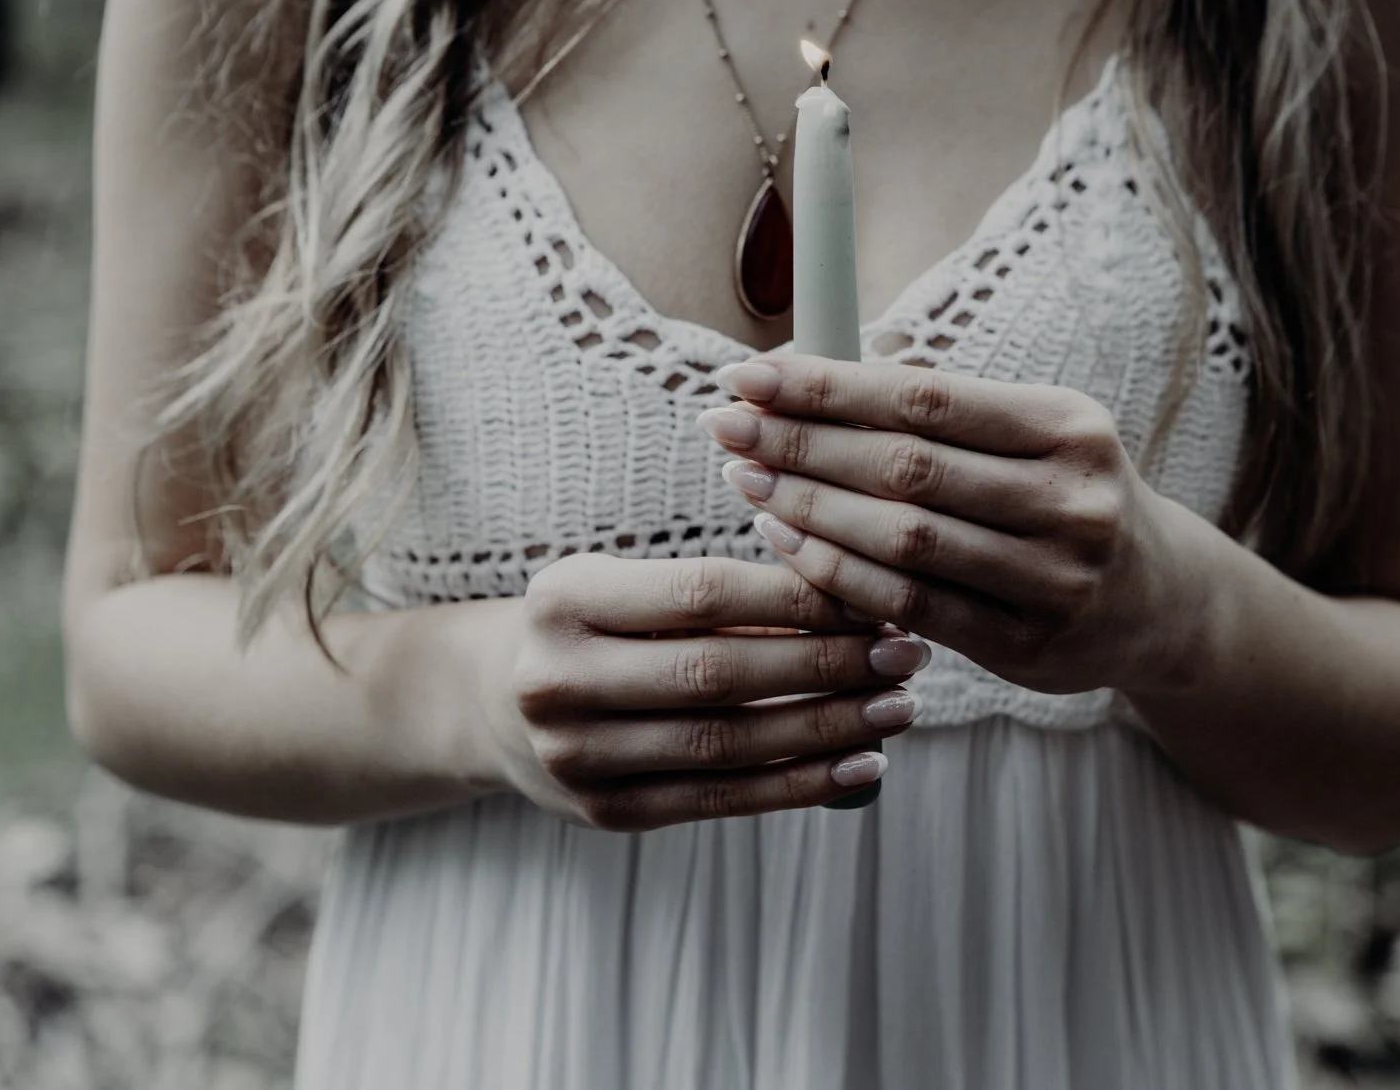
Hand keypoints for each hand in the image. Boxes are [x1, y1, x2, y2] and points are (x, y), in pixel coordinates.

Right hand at [481, 552, 931, 830]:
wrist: (492, 703)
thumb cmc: (590, 625)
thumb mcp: (625, 585)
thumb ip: (718, 593)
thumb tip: (851, 598)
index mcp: (564, 600)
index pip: (702, 593)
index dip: (796, 595)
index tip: (875, 593)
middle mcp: (558, 680)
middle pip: (720, 673)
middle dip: (828, 663)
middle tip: (907, 652)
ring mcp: (577, 756)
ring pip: (727, 744)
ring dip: (828, 728)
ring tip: (899, 707)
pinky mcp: (606, 813)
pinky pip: (720, 800)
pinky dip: (800, 785)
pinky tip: (861, 766)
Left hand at [698, 353, 1205, 697]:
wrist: (1161, 601)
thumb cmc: (1064, 495)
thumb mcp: (1035, 435)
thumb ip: (942, 415)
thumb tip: (804, 378)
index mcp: (1067, 425)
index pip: (924, 397)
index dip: (828, 386)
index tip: (750, 373)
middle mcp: (1071, 499)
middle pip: (905, 466)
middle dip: (801, 442)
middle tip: (724, 425)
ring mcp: (1054, 579)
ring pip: (903, 540)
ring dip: (808, 507)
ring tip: (743, 478)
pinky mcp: (1028, 645)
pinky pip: (911, 606)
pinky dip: (838, 574)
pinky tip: (786, 543)